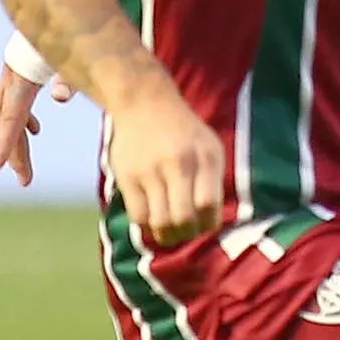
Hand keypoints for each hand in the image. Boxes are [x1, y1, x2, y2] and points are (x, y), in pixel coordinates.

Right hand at [0, 65, 75, 185]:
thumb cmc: (73, 40)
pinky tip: (35, 131)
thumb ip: (68, 78)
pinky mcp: (22, 70)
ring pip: (9, 114)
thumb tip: (59, 97)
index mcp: (22, 77)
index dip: (3, 144)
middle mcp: (12, 76)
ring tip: (24, 169)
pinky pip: (16, 103)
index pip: (11, 116)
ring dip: (16, 141)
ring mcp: (14, 73)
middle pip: (9, 121)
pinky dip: (23, 120)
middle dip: (14, 152)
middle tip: (25, 180)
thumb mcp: (75, 59)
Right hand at [104, 85, 227, 248]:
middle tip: (186, 231)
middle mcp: (178, 164)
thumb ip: (213, 180)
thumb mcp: (210, 146)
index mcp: (205, 157)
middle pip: (184, 218)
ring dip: (167, 236)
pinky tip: (152, 220)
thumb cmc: (184, 131)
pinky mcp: (127, 177)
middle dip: (187, 233)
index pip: (209, 205)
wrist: (145, 103)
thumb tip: (212, 221)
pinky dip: (147, 226)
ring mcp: (150, 171)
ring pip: (160, 222)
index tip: (205, 224)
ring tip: (170, 232)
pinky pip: (138, 216)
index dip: (208, 223)